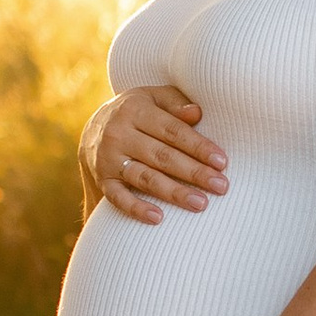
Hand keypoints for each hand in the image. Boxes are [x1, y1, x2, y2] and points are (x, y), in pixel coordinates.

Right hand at [84, 82, 227, 222]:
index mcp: (135, 110)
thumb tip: (197, 113)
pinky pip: (118, 197)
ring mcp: (109, 159)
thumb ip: (175, 103)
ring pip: (145, 178)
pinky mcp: (103, 180)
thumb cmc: (138, 112)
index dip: (198, 147)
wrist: (94, 129)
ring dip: (173, 192)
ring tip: (200, 203)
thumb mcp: (154, 97)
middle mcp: (119, 134)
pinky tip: (158, 218)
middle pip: (162, 156)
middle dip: (194, 172)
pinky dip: (136, 208)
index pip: (172, 131)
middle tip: (221, 186)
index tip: (222, 162)